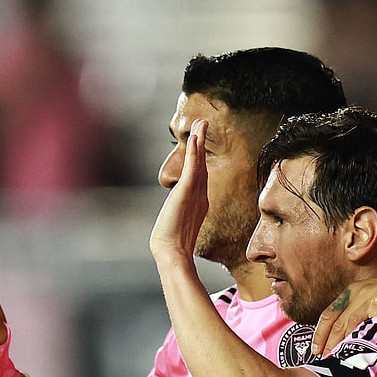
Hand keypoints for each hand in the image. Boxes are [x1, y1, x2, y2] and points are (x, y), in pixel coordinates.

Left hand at [149, 119, 208, 264]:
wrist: (172, 253)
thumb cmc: (172, 246)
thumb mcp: (177, 227)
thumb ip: (181, 220)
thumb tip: (177, 225)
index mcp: (198, 202)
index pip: (200, 173)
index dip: (201, 156)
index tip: (200, 139)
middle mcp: (200, 195)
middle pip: (202, 163)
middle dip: (202, 142)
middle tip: (204, 123)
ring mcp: (196, 193)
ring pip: (199, 162)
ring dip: (200, 140)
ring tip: (201, 123)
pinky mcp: (188, 192)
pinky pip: (194, 167)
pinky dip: (195, 152)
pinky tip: (195, 138)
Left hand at [311, 266, 376, 355]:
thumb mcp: (374, 299)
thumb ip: (359, 313)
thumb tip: (343, 338)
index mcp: (352, 292)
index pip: (328, 314)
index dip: (319, 335)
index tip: (315, 352)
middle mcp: (359, 291)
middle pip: (336, 321)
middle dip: (327, 343)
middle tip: (323, 361)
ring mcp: (373, 294)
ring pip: (350, 321)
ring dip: (342, 342)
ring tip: (337, 359)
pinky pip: (373, 317)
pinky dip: (366, 332)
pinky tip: (363, 348)